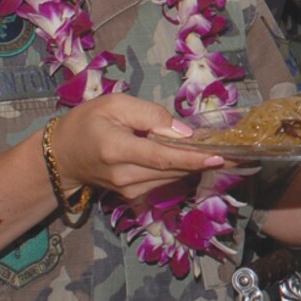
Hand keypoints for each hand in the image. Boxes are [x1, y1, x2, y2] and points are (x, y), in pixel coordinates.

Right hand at [51, 94, 223, 200]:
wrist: (62, 156)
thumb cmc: (87, 122)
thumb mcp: (114, 104)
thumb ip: (149, 114)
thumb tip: (183, 132)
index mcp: (117, 149)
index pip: (162, 157)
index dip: (192, 157)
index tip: (220, 156)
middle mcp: (124, 175)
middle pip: (173, 169)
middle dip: (206, 160)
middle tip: (238, 151)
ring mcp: (129, 190)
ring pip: (173, 177)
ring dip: (197, 165)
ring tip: (226, 153)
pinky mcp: (133, 196)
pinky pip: (165, 182)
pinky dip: (183, 170)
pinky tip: (199, 159)